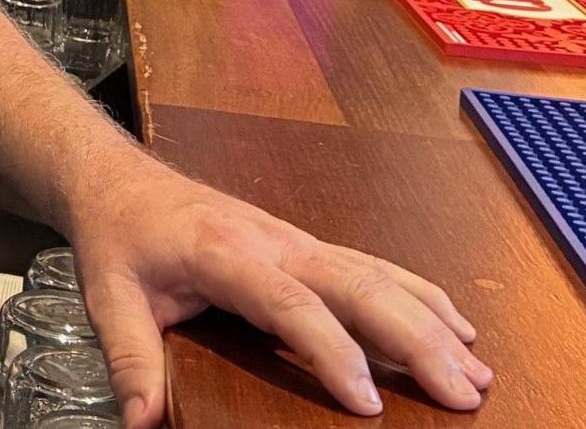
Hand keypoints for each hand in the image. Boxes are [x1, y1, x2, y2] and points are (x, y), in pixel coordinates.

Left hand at [65, 159, 491, 425]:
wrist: (119, 180)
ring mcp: (297, 240)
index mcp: (224, 252)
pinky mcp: (308, 246)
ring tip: (477, 371)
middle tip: (461, 392)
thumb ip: (129, 357)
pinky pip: (374, 267)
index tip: (367, 401)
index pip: (290, 304)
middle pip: (358, 285)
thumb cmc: (119, 238)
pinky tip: (458, 326)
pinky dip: (420, 295)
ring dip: (431, 321)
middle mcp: (274, 242)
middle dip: (415, 339)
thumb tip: (142, 422)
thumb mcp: (107, 296)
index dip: (332, 351)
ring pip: (378, 275)